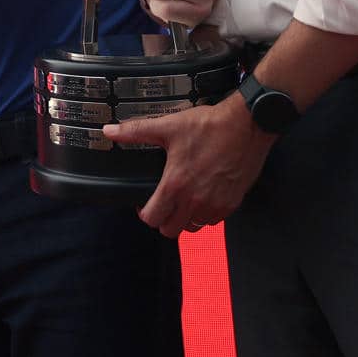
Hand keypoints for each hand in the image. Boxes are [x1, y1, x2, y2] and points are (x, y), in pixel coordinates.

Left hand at [102, 96, 272, 237]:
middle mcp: (195, 200)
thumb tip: (110, 131)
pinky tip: (202, 197)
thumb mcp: (168, 126)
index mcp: (176, 184)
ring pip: (193, 228)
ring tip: (182, 200)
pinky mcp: (232, 204)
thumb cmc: (210, 126)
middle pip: (171, 230)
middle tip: (163, 203)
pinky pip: (213, 221)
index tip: (146, 203)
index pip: (153, 219)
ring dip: (185, 219)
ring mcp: (215, 205)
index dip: (145, 213)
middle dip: (164, 220)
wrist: (248, 126)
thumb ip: (136, 132)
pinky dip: (205, 215)